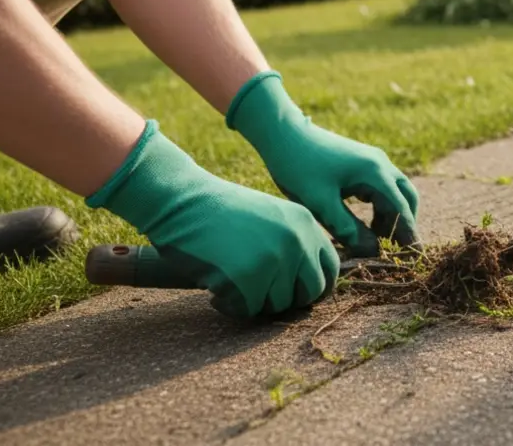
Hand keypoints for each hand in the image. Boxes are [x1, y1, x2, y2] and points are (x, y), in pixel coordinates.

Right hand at [86, 120, 339, 318]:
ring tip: (230, 282)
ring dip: (253, 302)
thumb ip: (295, 244)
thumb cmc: (221, 212)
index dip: (315, 288)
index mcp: (306, 224)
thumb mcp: (272, 218)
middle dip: (285, 300)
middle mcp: (297, 241)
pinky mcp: (248, 277)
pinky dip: (229, 306)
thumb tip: (310, 289)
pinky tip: (214, 288)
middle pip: (310, 293)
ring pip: (277, 305)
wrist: (182, 201)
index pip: (330, 269)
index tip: (296, 296)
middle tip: (258, 293)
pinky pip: (247, 310)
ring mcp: (275, 259)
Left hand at [226, 71, 419, 257]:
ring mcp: (373, 159)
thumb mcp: (320, 203)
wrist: (283, 133)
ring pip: (395, 190)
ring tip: (377, 238)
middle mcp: (380, 163)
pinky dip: (382, 204)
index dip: (407, 232)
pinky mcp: (363, 160)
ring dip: (392, 214)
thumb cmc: (299, 167)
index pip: (400, 207)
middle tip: (397, 248)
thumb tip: (373, 250)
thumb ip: (348, 228)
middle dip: (405, 222)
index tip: (414, 254)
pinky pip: (383, 185)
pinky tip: (366, 220)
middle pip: (406, 196)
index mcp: (374, 173)